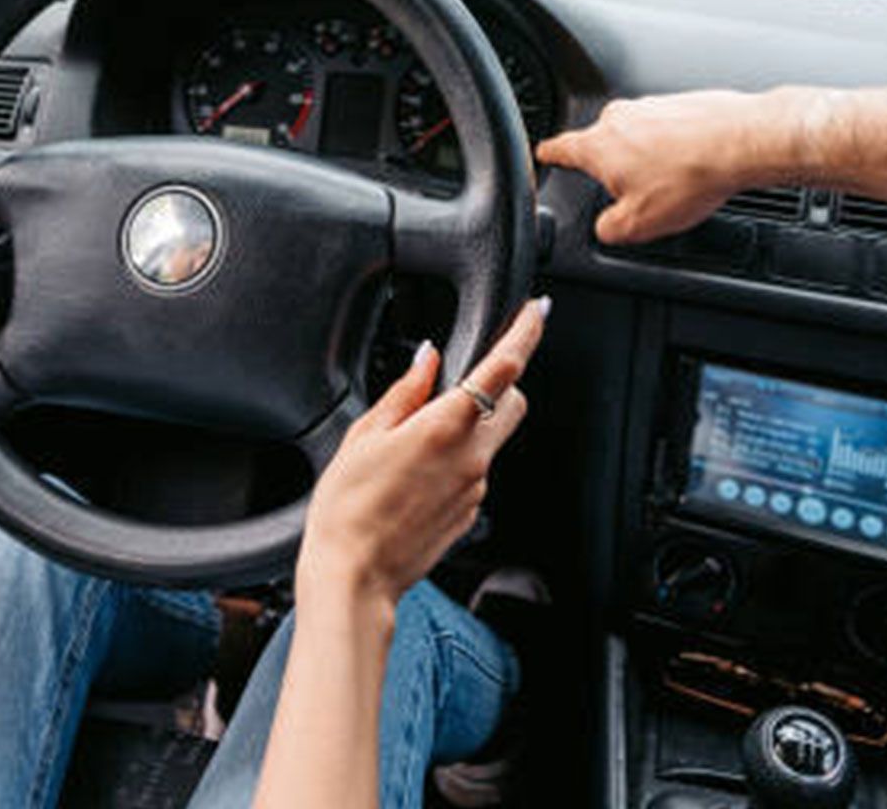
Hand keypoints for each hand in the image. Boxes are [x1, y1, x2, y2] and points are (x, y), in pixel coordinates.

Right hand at [296, 298, 549, 610]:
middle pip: (514, 401)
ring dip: (471, 425)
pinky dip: (458, 460)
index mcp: (446, 426)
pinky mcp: (471, 512)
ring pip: (492, 438)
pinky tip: (417, 473)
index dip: (527, 332)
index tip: (538, 310)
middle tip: (469, 377)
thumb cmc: (348, 509)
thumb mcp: (365, 434)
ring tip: (417, 439)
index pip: (505, 366)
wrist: (355, 576)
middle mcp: (473, 456)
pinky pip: (475, 472)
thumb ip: (406, 390)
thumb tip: (427, 359)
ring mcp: (476, 487)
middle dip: (502, 382)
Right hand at [536, 88, 826, 245]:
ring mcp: (653, 105)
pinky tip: (694, 167)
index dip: (548, 157)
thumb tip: (606, 228)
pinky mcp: (683, 102)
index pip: (559, 149)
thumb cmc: (690, 176)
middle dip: (615, 168)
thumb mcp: (638, 224)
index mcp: (598, 145)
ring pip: (640, 137)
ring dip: (651, 159)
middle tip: (635, 192)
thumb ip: (608, 229)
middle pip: (604, 145)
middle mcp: (621, 117)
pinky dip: (678, 148)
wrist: (742, 142)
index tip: (543, 155)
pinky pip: (670, 129)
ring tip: (675, 183)